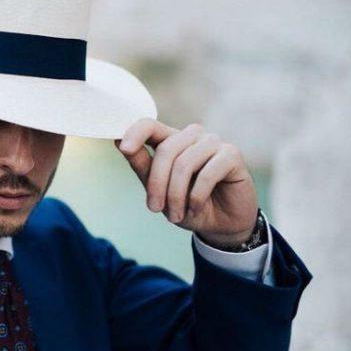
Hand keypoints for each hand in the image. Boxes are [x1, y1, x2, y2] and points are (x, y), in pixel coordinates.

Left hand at [114, 118, 258, 247]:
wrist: (220, 224)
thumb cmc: (187, 205)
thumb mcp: (159, 191)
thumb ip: (142, 167)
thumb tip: (118, 142)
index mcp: (170, 141)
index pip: (150, 125)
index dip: (135, 133)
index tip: (124, 148)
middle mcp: (192, 136)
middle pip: (166, 150)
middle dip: (157, 184)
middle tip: (155, 209)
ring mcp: (213, 142)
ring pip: (184, 163)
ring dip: (176, 195)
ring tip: (176, 215)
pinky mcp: (232, 155)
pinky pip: (207, 173)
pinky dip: (196, 196)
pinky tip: (195, 208)